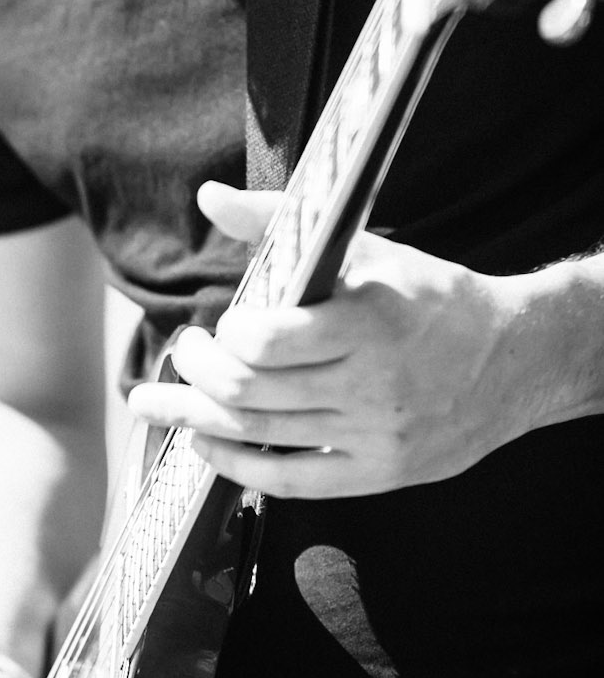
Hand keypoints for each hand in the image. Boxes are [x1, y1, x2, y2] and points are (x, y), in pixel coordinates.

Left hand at [127, 182, 524, 497]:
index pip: (267, 342)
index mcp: (367, 322)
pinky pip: (292, 480)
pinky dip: (238, 465)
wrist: (516, 359)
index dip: (228, 335)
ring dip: (196, 420)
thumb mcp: (362, 248)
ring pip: (260, 436)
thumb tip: (209, 197)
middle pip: (250, 393)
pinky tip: (207, 444)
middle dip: (194, 375)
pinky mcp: (380, 472)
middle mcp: (371, 385)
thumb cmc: (430, 295)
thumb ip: (277, 223)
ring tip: (161, 404)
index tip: (221, 322)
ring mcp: (375, 435)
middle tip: (181, 353)